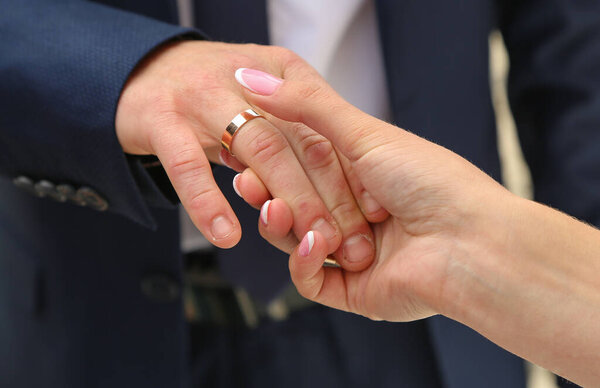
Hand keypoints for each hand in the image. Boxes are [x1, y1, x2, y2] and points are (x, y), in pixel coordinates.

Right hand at [115, 40, 376, 269]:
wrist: (134, 66)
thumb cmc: (211, 92)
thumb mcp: (264, 99)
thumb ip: (304, 124)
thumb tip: (344, 174)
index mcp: (282, 72)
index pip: (323, 128)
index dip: (345, 177)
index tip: (366, 219)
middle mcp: (247, 77)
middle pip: (297, 141)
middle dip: (322, 195)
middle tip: (340, 242)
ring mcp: (201, 96)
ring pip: (257, 150)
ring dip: (283, 201)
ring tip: (300, 241)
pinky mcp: (160, 118)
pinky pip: (189, 166)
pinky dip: (209, 202)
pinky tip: (226, 235)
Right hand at [236, 65, 510, 320]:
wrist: (471, 241)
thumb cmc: (429, 181)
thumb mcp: (364, 134)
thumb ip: (308, 108)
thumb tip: (252, 77)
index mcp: (360, 178)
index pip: (301, 170)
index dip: (271, 163)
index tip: (243, 150)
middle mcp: (355, 216)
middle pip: (294, 207)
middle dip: (268, 195)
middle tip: (248, 182)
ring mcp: (352, 254)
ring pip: (296, 243)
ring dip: (282, 227)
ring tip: (276, 210)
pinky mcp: (354, 291)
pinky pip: (312, 280)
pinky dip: (303, 262)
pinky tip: (314, 243)